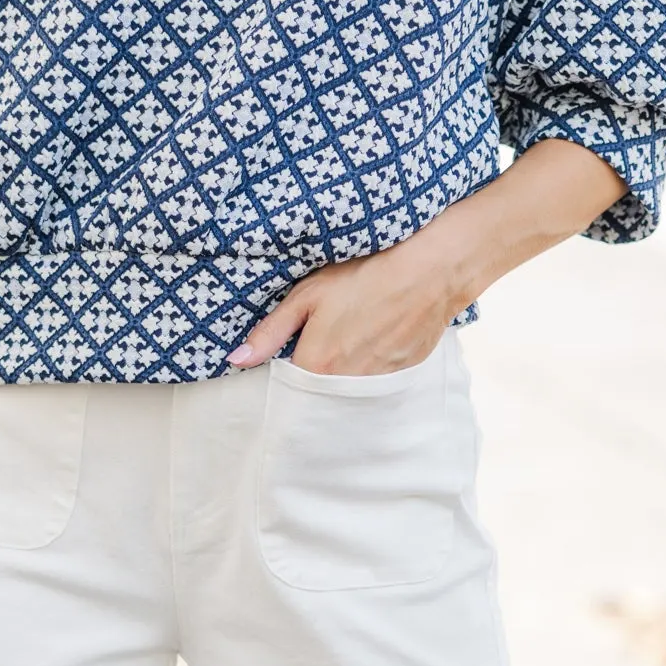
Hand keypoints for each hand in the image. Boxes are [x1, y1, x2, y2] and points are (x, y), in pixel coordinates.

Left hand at [228, 220, 469, 377]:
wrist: (430, 270)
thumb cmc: (365, 274)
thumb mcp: (308, 295)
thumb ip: (269, 332)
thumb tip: (235, 360)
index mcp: (318, 366)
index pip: (286, 387)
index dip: (284, 370)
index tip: (288, 352)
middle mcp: (347, 385)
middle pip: (317, 395)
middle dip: (312, 377)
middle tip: (322, 340)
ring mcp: (377, 385)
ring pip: (347, 392)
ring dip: (341, 374)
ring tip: (350, 336)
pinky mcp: (401, 378)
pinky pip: (375, 385)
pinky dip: (368, 369)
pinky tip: (374, 339)